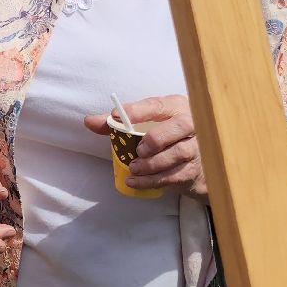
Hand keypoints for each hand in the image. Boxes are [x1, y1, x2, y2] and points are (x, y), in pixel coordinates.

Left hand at [84, 95, 205, 197]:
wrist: (194, 162)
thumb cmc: (165, 136)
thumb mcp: (145, 124)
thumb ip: (115, 124)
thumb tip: (89, 121)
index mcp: (175, 107)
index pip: (158, 104)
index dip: (137, 110)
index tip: (116, 117)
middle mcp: (191, 124)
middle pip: (180, 125)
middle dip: (156, 139)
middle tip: (138, 151)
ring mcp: (197, 147)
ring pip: (179, 153)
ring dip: (153, 163)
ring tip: (134, 168)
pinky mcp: (195, 169)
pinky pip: (175, 175)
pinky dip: (153, 180)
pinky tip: (136, 181)